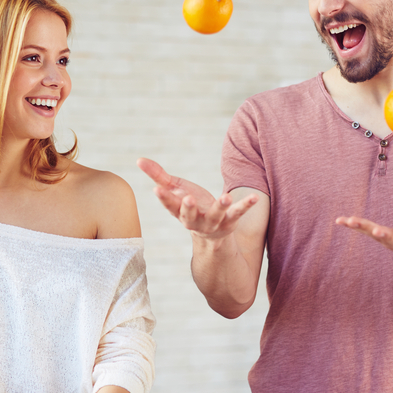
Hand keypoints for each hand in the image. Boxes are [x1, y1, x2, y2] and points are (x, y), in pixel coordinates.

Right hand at [137, 157, 257, 239]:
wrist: (210, 233)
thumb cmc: (189, 205)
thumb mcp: (174, 189)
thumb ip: (157, 175)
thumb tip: (138, 159)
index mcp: (179, 211)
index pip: (169, 205)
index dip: (163, 198)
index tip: (157, 189)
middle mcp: (194, 221)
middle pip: (189, 216)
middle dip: (188, 208)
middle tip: (187, 198)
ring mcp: (213, 222)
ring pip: (216, 216)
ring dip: (220, 207)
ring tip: (224, 197)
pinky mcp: (230, 221)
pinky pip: (238, 213)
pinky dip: (245, 205)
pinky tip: (254, 198)